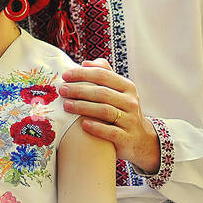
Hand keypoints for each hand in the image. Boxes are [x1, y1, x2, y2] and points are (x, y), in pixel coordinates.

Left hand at [58, 58, 161, 174]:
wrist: (139, 139)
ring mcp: (130, 120)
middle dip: (79, 90)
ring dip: (83, 107)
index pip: (103, 75)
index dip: (83, 74)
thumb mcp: (119, 91)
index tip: (65, 76)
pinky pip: (111, 132)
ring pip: (105, 110)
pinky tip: (83, 124)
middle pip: (102, 92)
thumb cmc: (122, 111)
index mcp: (127, 87)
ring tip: (66, 106)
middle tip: (62, 90)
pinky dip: (96, 127)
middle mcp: (131, 102)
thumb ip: (104, 75)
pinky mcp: (127, 137)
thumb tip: (85, 63)